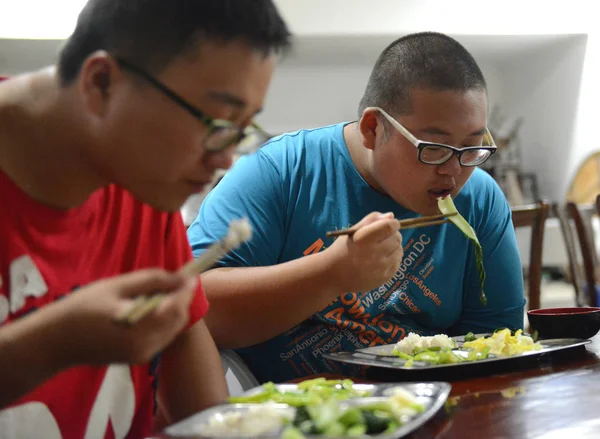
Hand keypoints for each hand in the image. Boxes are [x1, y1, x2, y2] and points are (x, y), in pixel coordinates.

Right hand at [56, 269, 197, 365]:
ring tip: (161, 291)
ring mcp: (144, 355)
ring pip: (173, 329)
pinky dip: (164, 320)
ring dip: (174, 309)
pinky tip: (151, 307)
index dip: (186, 291)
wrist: (56, 341)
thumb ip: (151, 281)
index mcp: (140, 329)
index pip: (176, 308)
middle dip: (182, 299)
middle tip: (177, 280)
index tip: (190, 274)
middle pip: (178, 320)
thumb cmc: (83, 308)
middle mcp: (147, 346)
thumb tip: (180, 277)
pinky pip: (162, 336)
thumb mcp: (117, 286)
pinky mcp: (139, 358)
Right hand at [324, 212, 402, 292]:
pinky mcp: (385, 277)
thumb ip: (371, 220)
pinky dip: (392, 260)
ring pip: (399, 251)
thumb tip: (391, 216)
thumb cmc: (343, 249)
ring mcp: (381, 267)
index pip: (390, 226)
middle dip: (392, 235)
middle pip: (397, 238)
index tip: (388, 225)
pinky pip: (397, 263)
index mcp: (364, 238)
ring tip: (380, 250)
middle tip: (381, 239)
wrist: (333, 275)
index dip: (392, 224)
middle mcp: (374, 253)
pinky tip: (380, 260)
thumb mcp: (352, 231)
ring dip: (393, 248)